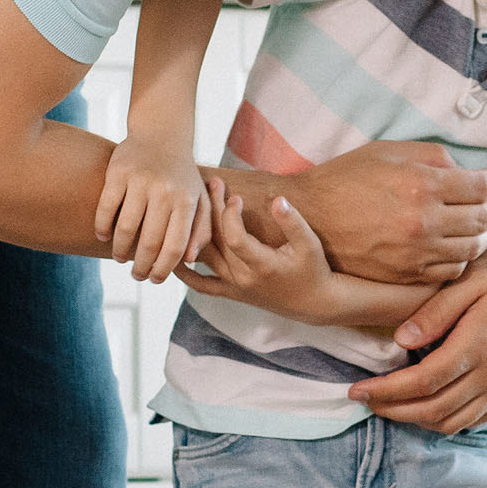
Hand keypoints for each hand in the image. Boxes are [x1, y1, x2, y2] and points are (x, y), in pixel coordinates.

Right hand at [94, 126, 213, 280]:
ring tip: (119, 257)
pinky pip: (106, 207)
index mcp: (186, 202)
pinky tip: (103, 236)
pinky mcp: (118, 172)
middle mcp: (165, 191)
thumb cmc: (182, 176)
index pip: (174, 247)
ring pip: (125, 228)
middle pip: (149, 242)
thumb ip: (201, 231)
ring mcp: (140, 181)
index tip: (154, 280)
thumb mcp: (200, 201)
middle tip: (136, 275)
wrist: (163, 135)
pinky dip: (102, 227)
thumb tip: (188, 261)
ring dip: (119, 250)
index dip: (163, 269)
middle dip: (140, 266)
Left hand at [176, 181, 336, 317]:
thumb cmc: (313, 270)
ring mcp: (234, 287)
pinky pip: (201, 285)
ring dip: (196, 230)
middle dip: (213, 209)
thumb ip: (293, 222)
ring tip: (194, 204)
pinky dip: (185, 273)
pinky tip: (173, 254)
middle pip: (216, 241)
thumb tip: (277, 199)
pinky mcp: (230, 293)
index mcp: (263, 265)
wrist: (312, 303)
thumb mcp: (310, 244)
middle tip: (213, 184)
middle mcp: (243, 278)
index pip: (234, 238)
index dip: (230, 214)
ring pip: (205, 257)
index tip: (235, 194)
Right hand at [280, 141, 486, 284]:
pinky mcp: (405, 275)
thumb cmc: (347, 178)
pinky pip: (450, 272)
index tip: (478, 183)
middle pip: (483, 220)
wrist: (308, 217)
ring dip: (476, 236)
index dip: (485, 183)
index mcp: (422, 184)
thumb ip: (433, 156)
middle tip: (479, 206)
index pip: (483, 187)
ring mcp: (415, 253)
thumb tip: (465, 170)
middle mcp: (423, 221)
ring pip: (472, 249)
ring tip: (465, 228)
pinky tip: (446, 248)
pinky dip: (456, 260)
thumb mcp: (388, 150)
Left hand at [351, 238, 486, 432]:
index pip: (423, 382)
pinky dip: (445, 420)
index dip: (386, 392)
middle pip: (434, 410)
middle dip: (393, 410)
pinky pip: (475, 420)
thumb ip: (435, 312)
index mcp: (479, 345)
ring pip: (454, 422)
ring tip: (391, 405)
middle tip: (365, 401)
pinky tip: (426, 406)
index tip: (357, 390)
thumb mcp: (472, 279)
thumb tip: (400, 341)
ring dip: (417, 420)